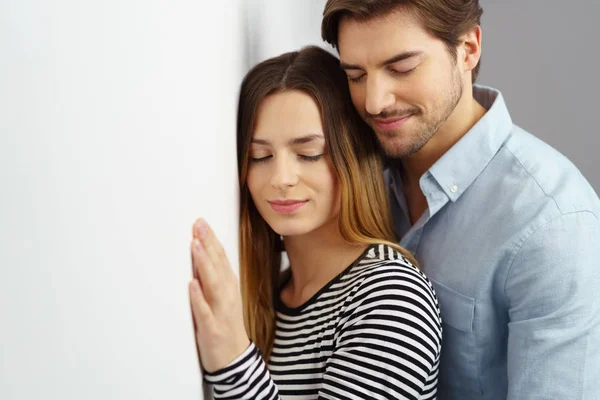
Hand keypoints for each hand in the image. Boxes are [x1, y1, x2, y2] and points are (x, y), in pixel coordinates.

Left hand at [188, 218, 249, 372]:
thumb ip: (213, 279)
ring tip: (195, 246)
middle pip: (217, 266)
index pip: (221, 258)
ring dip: (204, 264)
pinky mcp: (212, 329)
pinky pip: (205, 312)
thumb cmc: (226, 326)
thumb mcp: (223, 299)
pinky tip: (192, 284)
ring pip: (213, 284)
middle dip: (208, 244)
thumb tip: (200, 257)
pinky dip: (198, 298)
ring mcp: (221, 312)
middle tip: (198, 224)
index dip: (211, 240)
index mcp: (229, 287)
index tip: (202, 222)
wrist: (235, 360)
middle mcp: (227, 296)